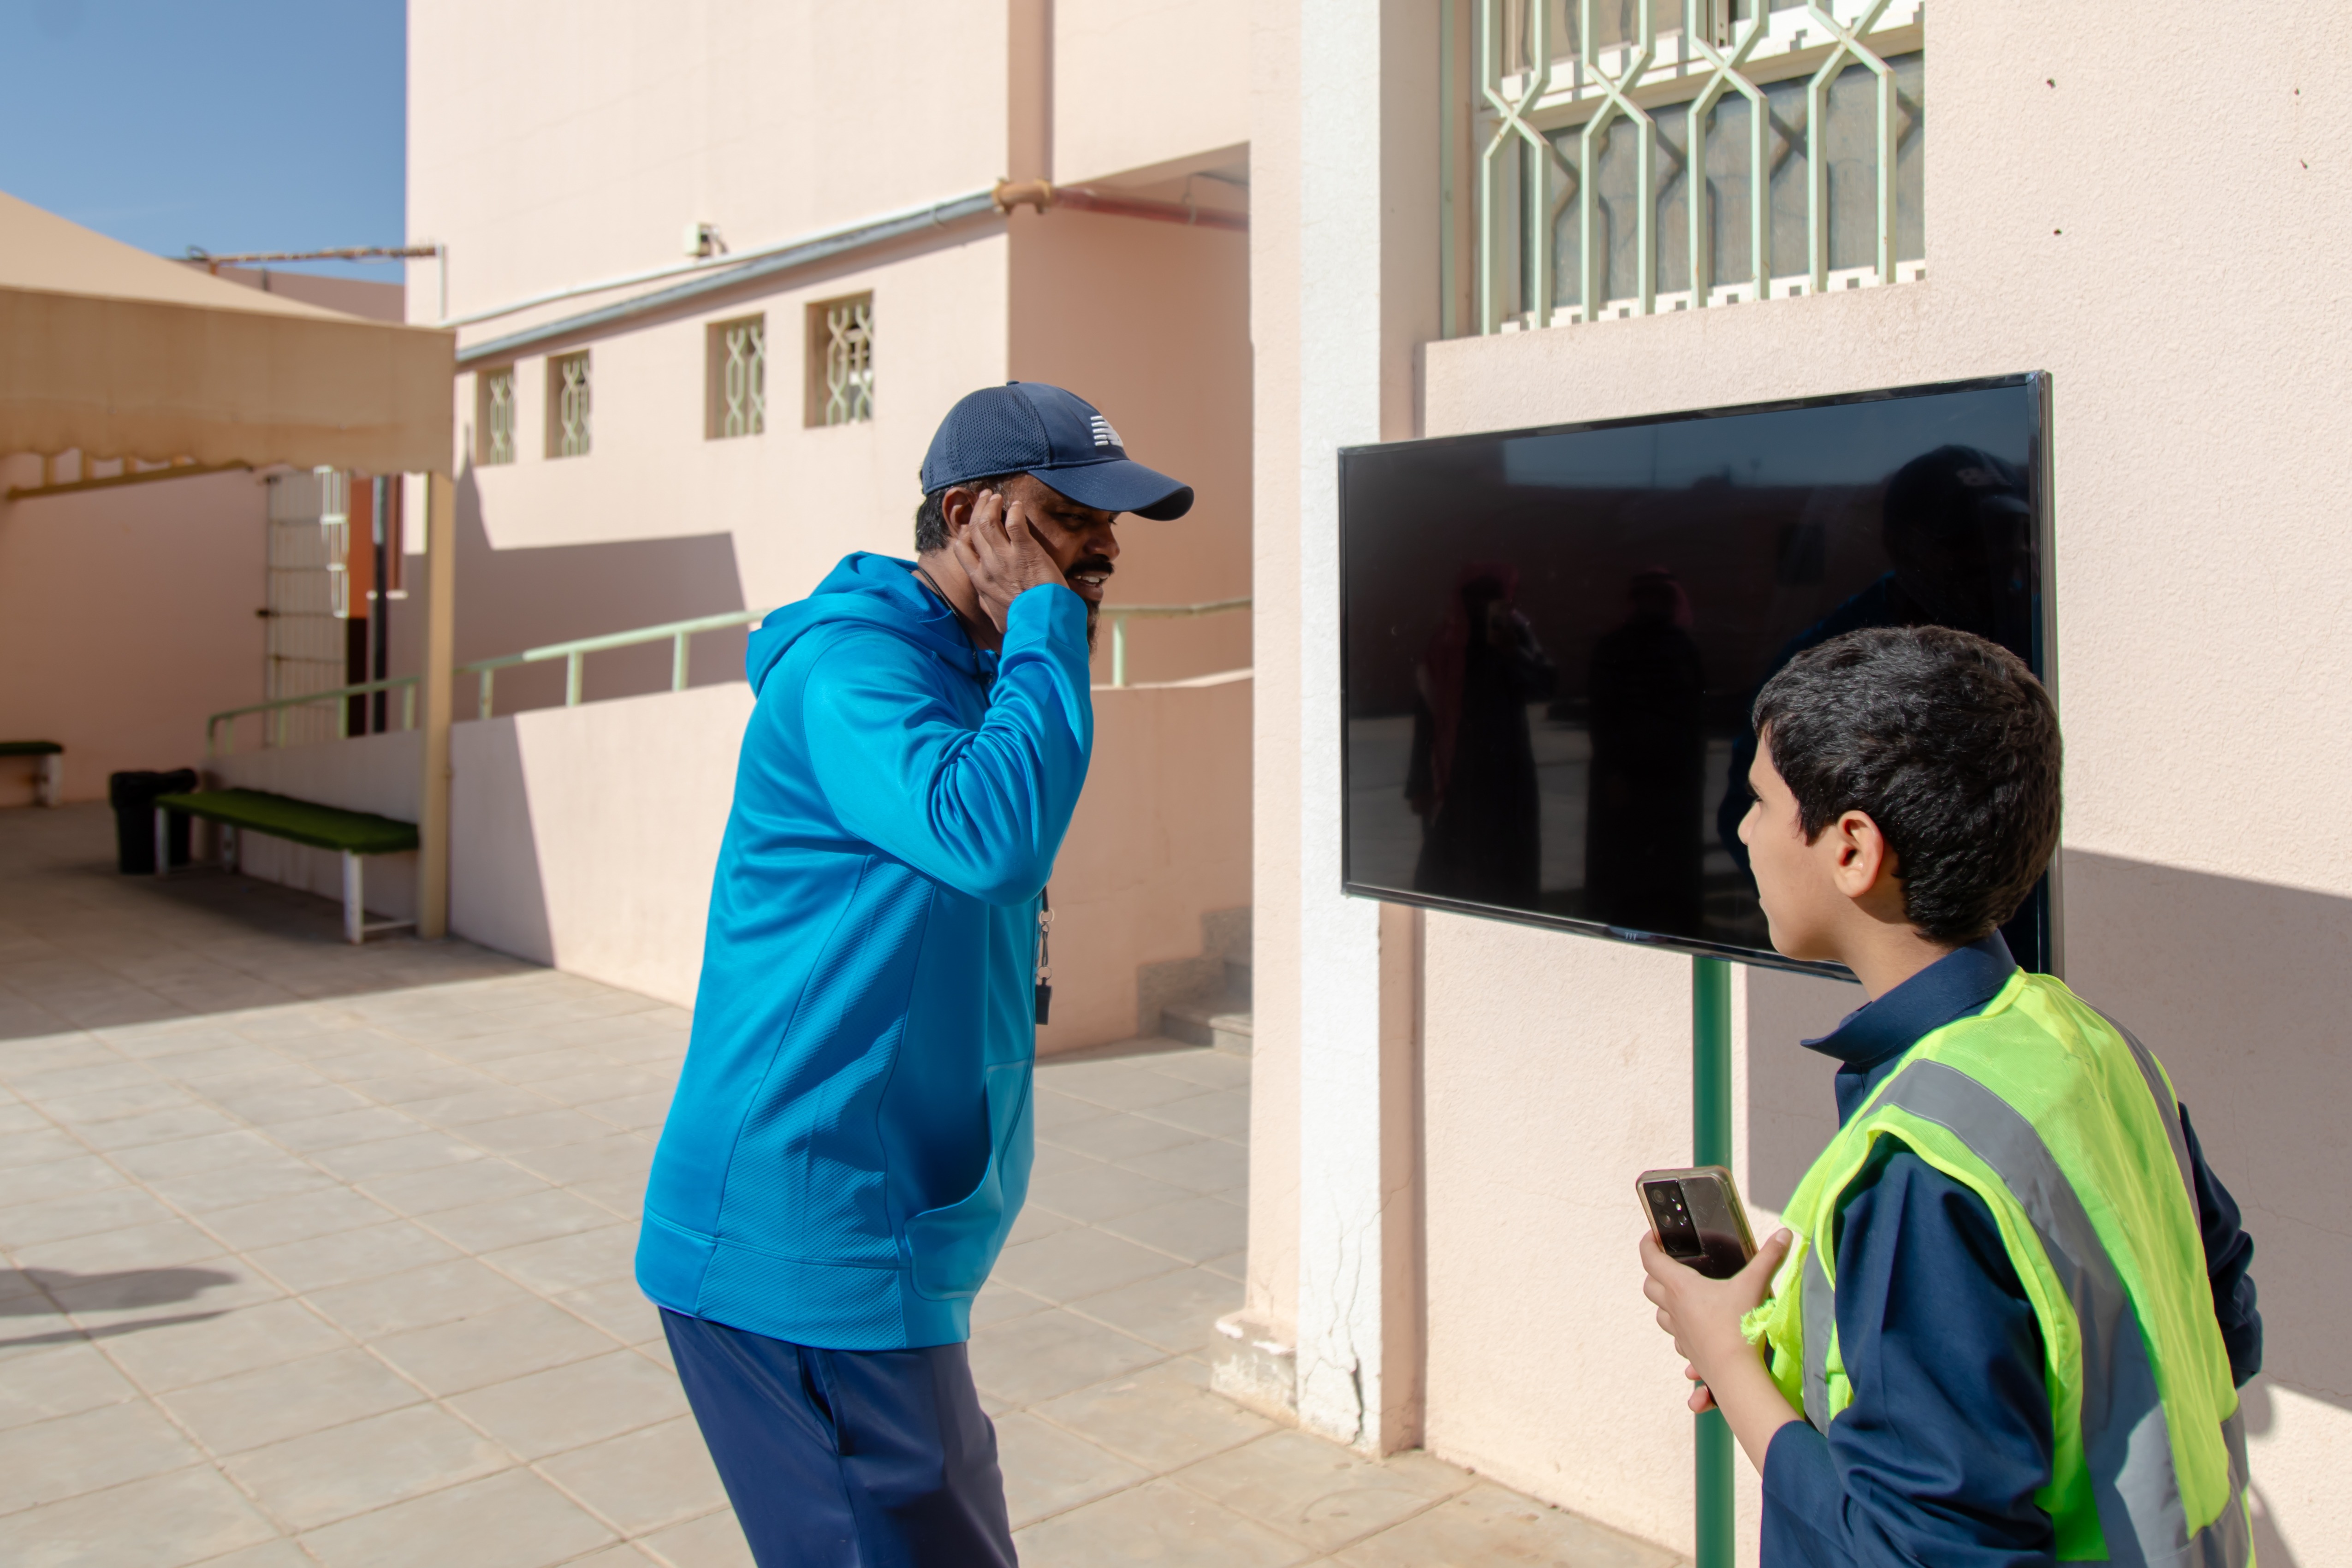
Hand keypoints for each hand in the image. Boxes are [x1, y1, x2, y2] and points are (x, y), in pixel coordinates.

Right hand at [951, 490, 1068, 632]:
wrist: (1039, 625)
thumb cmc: (1020, 623)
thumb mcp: (995, 616)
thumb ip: (987, 603)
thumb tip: (984, 600)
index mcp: (979, 580)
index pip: (962, 549)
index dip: (965, 532)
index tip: (972, 525)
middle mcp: (988, 566)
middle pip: (975, 529)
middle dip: (979, 509)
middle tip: (986, 498)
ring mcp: (1005, 558)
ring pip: (989, 522)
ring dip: (992, 505)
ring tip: (997, 496)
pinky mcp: (1026, 552)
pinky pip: (1015, 524)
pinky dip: (1014, 511)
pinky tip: (1017, 506)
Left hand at [1637, 1226, 1803, 1470]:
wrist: (1736, 1374)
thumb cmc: (1739, 1327)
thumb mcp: (1755, 1285)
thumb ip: (1769, 1258)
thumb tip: (1784, 1234)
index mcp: (1681, 1287)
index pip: (1651, 1259)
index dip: (1647, 1244)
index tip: (1650, 1237)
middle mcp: (1674, 1308)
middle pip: (1649, 1286)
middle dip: (1654, 1274)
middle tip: (1668, 1267)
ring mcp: (1679, 1332)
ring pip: (1660, 1314)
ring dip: (1665, 1304)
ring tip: (1681, 1298)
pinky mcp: (1688, 1351)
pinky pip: (1677, 1339)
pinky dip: (1682, 1331)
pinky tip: (1697, 1330)